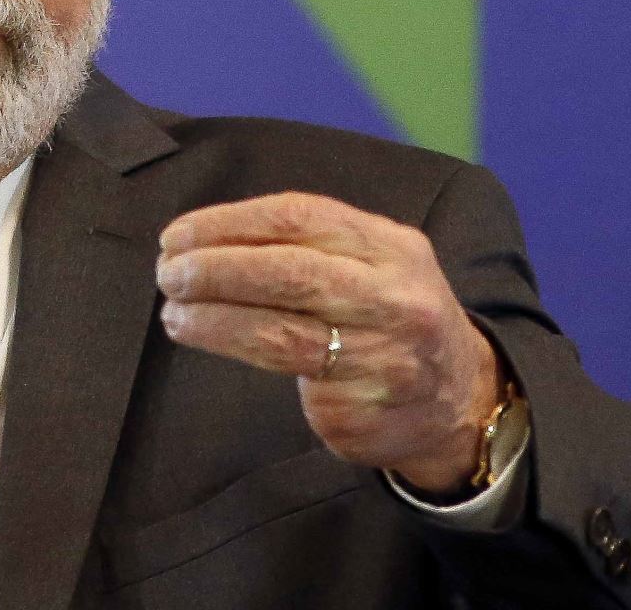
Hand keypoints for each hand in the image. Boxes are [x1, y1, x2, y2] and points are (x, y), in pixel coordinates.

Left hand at [155, 192, 500, 493]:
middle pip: (288, 274)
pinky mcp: (363, 412)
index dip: (227, 223)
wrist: (461, 397)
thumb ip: (306, 243)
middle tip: (169, 275)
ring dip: (213, 323)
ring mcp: (384, 360)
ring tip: (175, 315)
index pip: (298, 218)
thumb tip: (203, 239)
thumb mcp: (370, 258)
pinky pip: (290, 388)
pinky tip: (221, 350)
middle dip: (214, 271)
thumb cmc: (388, 311)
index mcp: (391, 247)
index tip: (176, 236)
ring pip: (281, 336)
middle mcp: (395, 299)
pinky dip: (245, 364)